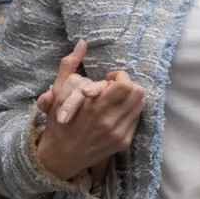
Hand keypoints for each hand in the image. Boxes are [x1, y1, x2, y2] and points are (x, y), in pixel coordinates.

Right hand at [33, 39, 144, 181]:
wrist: (61, 156)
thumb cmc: (58, 122)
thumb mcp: (59, 92)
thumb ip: (69, 65)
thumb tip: (82, 42)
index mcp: (94, 108)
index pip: (124, 85)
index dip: (119, 77)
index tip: (108, 79)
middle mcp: (109, 122)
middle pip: (138, 92)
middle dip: (128, 85)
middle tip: (114, 88)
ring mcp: (118, 134)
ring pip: (140, 105)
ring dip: (130, 98)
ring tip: (116, 100)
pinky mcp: (123, 142)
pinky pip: (137, 119)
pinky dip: (129, 112)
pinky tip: (116, 112)